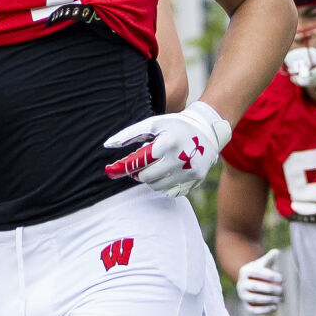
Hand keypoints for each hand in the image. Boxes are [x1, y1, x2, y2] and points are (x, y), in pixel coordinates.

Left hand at [103, 101, 232, 197]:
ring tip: (155, 167)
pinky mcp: (196, 180)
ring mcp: (190, 171)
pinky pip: (172, 191)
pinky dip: (165, 184)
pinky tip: (168, 172)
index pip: (140, 163)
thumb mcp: (153, 124)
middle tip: (140, 166)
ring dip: (152, 179)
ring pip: (158, 186)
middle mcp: (181, 158)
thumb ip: (130, 134)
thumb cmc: (174, 125)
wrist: (207, 129)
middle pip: (147, 178)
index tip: (115, 170)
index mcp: (168, 143)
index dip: (126, 167)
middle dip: (140, 173)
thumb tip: (108, 144)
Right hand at [237, 248, 283, 314]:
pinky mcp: (246, 306)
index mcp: (245, 271)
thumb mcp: (264, 264)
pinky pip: (254, 309)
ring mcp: (242, 295)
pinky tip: (276, 307)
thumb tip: (276, 252)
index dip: (271, 276)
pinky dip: (264, 309)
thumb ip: (269, 258)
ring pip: (255, 298)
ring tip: (281, 298)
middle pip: (256, 286)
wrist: (252, 284)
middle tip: (283, 289)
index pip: (258, 273)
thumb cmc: (261, 272)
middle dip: (270, 289)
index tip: (283, 278)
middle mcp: (241, 284)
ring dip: (269, 299)